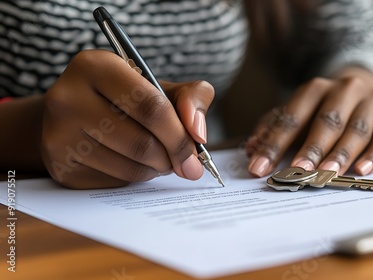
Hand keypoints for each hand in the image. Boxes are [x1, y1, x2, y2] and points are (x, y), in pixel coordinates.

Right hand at [41, 50, 213, 188]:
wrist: (73, 116)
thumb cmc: (125, 99)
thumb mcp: (159, 86)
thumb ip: (191, 97)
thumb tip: (197, 132)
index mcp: (97, 66)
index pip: (151, 107)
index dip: (180, 136)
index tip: (196, 154)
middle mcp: (68, 97)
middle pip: (142, 143)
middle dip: (171, 158)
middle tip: (182, 162)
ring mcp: (58, 135)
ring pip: (130, 168)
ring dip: (156, 169)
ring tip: (158, 157)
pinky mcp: (59, 166)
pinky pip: (114, 182)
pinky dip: (134, 177)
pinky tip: (132, 163)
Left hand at [245, 67, 372, 176]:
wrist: (367, 86)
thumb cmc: (324, 108)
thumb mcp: (298, 113)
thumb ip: (274, 129)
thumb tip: (252, 148)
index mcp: (315, 89)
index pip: (291, 118)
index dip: (274, 144)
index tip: (259, 168)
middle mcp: (345, 90)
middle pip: (327, 121)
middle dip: (311, 148)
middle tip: (298, 171)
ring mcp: (371, 102)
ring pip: (356, 129)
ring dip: (341, 153)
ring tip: (327, 174)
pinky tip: (361, 170)